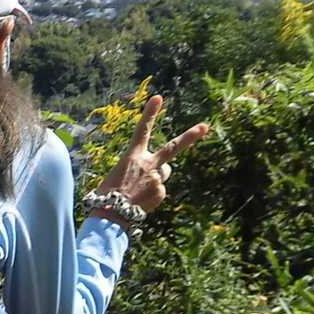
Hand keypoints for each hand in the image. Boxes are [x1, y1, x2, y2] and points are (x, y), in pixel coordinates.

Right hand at [96, 95, 208, 217]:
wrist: (111, 215)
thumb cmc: (108, 194)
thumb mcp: (119, 174)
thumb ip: (139, 169)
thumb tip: (155, 174)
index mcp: (132, 156)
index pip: (142, 130)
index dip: (150, 113)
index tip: (159, 98)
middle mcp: (147, 164)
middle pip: (173, 147)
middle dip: (190, 136)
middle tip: (205, 126)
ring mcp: (156, 178)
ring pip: (163, 173)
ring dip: (155, 179)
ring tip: (139, 190)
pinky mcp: (161, 192)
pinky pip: (160, 191)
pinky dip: (153, 196)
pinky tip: (141, 201)